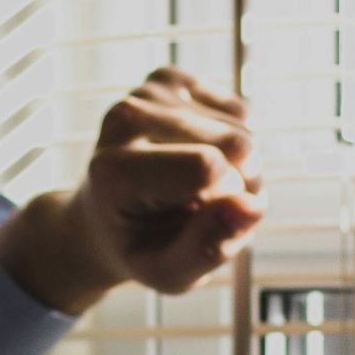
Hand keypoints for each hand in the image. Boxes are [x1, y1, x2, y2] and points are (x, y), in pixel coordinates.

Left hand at [0, 66, 264, 310]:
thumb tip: (250, 207)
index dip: (229, 202)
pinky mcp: (168, 80)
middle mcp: (125, 119)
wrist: (104, 219)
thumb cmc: (139, 249)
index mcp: (114, 170)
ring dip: (239, 168)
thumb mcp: (167, 274)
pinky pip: (238, 111)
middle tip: (206, 210)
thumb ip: (206, 250)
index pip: (208, 168)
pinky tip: (200, 158)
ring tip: (200, 190)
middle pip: (237, 144)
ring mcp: (145, 93)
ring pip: (243, 128)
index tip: (204, 222)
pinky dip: (232, 141)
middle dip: (241, 185)